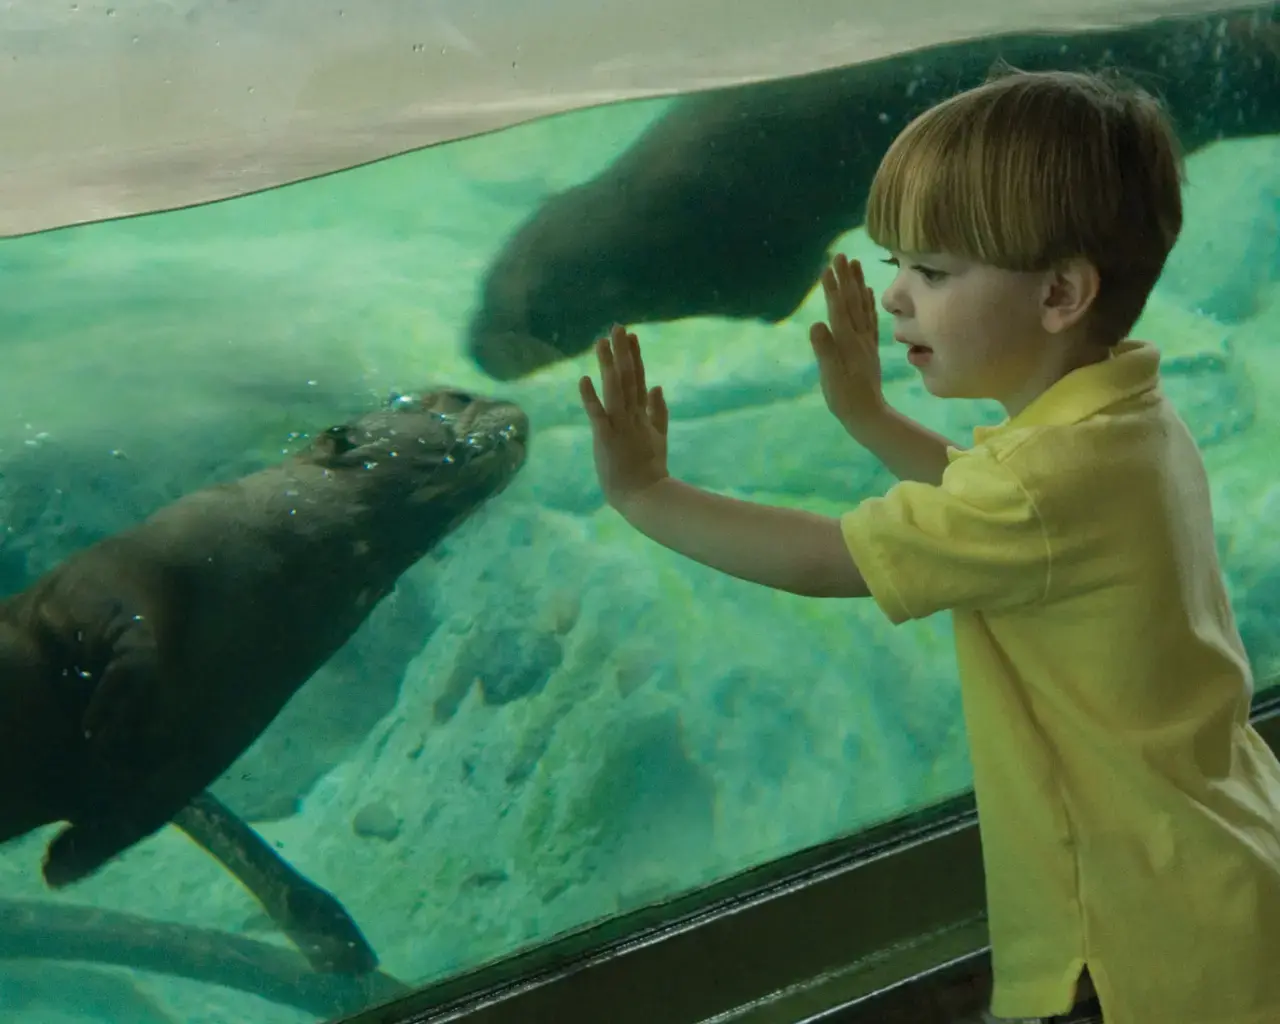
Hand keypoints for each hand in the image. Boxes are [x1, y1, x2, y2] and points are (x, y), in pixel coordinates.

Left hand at [579, 324, 669, 510]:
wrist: (645, 497)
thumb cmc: (648, 471)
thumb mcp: (658, 437)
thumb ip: (657, 411)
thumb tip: (657, 385)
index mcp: (642, 415)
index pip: (638, 379)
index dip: (634, 357)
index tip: (631, 336)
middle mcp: (632, 416)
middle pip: (627, 378)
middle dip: (622, 352)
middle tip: (617, 326)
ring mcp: (620, 426)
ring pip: (614, 389)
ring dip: (608, 365)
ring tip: (601, 342)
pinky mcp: (607, 439)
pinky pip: (597, 415)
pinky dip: (591, 398)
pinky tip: (584, 380)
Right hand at [809, 253, 884, 429]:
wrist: (868, 414)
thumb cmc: (844, 398)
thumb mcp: (830, 377)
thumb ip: (825, 350)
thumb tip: (816, 325)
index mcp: (847, 342)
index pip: (839, 309)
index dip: (832, 289)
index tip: (827, 268)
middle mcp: (859, 337)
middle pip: (852, 302)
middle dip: (845, 278)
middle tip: (840, 255)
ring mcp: (866, 340)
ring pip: (862, 306)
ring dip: (858, 283)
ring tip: (854, 263)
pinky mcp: (869, 346)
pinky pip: (869, 318)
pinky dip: (868, 302)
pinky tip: (867, 290)